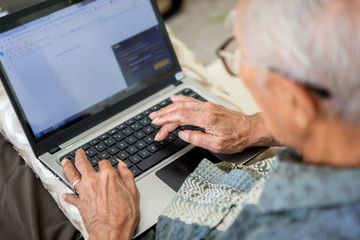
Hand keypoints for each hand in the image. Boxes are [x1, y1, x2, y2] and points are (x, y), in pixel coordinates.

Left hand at [62, 150, 139, 239]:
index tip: (108, 165)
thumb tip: (123, 166)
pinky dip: (68, 195)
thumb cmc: (124, 217)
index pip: (104, 162)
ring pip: (71, 175)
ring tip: (65, 161)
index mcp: (108, 177)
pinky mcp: (79, 204)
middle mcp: (93, 181)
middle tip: (79, 153)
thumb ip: (127, 176)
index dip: (106, 163)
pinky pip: (70, 196)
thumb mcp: (134, 193)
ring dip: (67, 167)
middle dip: (80, 156)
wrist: (111, 234)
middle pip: (82, 163)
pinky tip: (66, 193)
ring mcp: (84, 192)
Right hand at [150, 95, 275, 153]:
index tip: (157, 126)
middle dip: (163, 115)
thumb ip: (197, 139)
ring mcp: (207, 106)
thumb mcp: (216, 145)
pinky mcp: (210, 106)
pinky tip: (174, 99)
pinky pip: (191, 100)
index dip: (166, 121)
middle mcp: (205, 109)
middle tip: (153, 121)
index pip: (180, 117)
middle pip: (178, 110)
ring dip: (169, 108)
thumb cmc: (237, 137)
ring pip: (183, 104)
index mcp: (205, 118)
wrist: (251, 129)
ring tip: (157, 113)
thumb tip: (182, 134)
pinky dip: (180, 99)